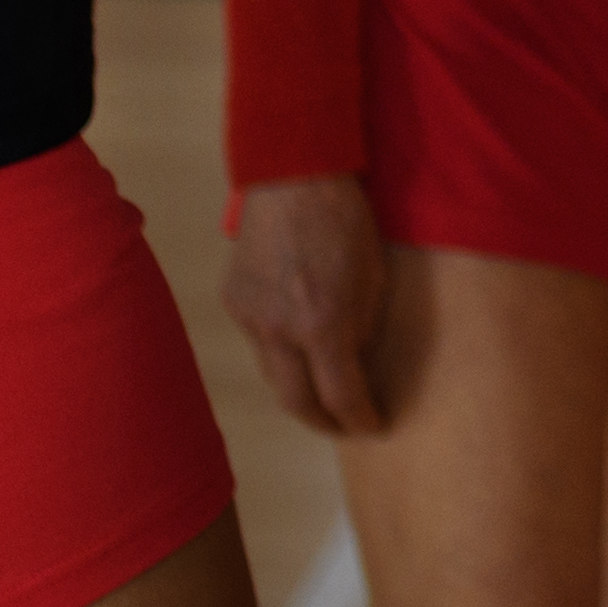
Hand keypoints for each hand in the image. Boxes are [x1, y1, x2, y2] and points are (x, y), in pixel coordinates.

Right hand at [226, 174, 387, 435]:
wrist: (293, 178)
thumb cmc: (348, 222)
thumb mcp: (374, 279)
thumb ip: (361, 328)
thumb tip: (352, 363)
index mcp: (322, 325)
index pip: (341, 396)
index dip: (359, 419)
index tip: (373, 428)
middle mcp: (279, 331)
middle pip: (296, 402)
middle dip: (322, 422)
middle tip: (342, 427)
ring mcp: (249, 318)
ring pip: (273, 372)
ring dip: (298, 384)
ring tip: (321, 389)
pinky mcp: (233, 301)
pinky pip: (257, 339)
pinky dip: (279, 348)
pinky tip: (295, 340)